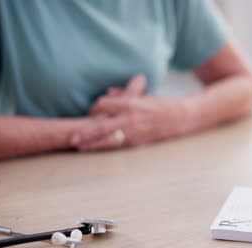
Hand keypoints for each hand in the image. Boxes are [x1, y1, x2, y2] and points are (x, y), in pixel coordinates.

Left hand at [70, 75, 187, 150]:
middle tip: (72, 137)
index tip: (91, 110)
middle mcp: (130, 118)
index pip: (104, 105)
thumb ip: (124, 94)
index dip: (95, 107)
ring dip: (92, 143)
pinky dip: (105, 147)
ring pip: (107, 139)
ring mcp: (134, 131)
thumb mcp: (142, 95)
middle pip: (101, 125)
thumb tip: (108, 93)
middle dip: (85, 132)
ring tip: (79, 146)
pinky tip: (96, 149)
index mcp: (131, 103)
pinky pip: (117, 145)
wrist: (179, 118)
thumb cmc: (160, 105)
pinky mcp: (138, 141)